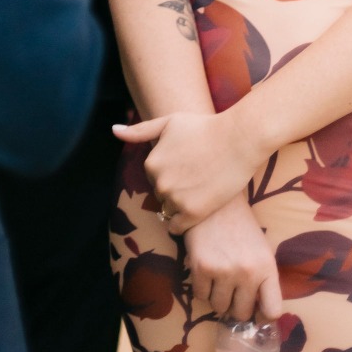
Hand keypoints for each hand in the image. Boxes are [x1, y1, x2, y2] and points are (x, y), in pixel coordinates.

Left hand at [113, 105, 264, 232]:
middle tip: (195, 180)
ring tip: (199, 193)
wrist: (238, 139)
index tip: (186, 167)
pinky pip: (176, 228)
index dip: (170, 173)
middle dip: (174, 190)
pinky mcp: (193, 213)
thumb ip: (139, 130)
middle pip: (161, 195)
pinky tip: (195, 213)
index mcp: (150, 163)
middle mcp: (159, 182)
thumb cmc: (205, 127)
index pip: (153, 178)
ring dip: (179, 206)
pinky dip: (182, 224)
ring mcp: (175, 199)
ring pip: (168, 211)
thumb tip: (114, 130)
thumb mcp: (169, 122)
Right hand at [184, 195, 282, 323]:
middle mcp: (248, 273)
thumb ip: (262, 280)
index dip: (263, 318)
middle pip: (241, 314)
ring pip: (219, 308)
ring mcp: (224, 271)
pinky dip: (201, 289)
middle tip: (231, 293)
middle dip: (235, 307)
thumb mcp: (261, 251)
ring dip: (217, 298)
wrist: (216, 202)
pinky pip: (200, 296)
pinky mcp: (202, 267)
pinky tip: (205, 272)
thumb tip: (255, 313)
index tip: (255, 312)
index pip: (273, 311)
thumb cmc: (241, 228)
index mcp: (267, 268)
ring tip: (217, 280)